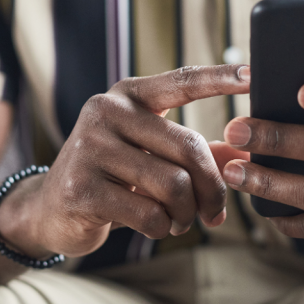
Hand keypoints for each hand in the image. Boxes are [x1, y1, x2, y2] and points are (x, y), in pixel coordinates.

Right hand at [0, 65, 249, 258]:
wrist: (50, 208)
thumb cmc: (113, 178)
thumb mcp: (151, 156)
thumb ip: (196, 151)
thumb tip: (246, 150)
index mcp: (128, 95)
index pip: (182, 82)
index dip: (219, 78)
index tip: (253, 74)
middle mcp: (106, 111)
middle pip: (189, 148)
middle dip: (211, 189)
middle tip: (215, 213)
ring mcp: (90, 147)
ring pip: (173, 185)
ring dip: (186, 215)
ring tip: (180, 222)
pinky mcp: (82, 188)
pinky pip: (150, 214)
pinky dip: (163, 229)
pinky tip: (156, 228)